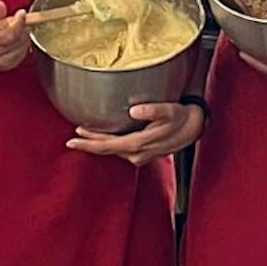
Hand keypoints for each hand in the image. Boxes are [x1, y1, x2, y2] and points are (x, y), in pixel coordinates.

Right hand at [0, 1, 30, 71]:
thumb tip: (0, 6)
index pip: (8, 34)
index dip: (19, 23)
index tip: (22, 13)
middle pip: (16, 41)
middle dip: (23, 28)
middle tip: (23, 20)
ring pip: (20, 49)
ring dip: (24, 37)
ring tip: (20, 29)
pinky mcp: (4, 67)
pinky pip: (20, 56)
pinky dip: (23, 46)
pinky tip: (19, 40)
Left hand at [66, 102, 205, 165]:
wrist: (194, 128)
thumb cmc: (181, 118)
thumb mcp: (170, 110)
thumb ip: (152, 110)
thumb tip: (134, 109)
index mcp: (139, 144)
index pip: (107, 146)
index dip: (88, 144)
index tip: (72, 142)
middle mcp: (137, 154)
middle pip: (106, 149)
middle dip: (89, 143)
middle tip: (73, 138)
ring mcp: (140, 156)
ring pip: (113, 150)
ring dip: (99, 143)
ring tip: (85, 134)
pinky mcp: (142, 153)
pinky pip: (120, 149)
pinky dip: (110, 143)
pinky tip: (106, 136)